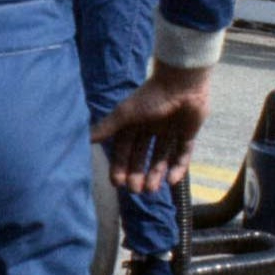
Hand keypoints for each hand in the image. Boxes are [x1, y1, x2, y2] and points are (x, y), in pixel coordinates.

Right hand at [96, 63, 211, 192]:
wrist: (182, 84)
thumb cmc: (151, 98)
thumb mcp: (125, 114)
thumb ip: (108, 127)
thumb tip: (86, 139)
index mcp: (134, 122)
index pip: (124, 148)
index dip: (120, 165)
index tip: (117, 183)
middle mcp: (150, 128)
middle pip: (142, 155)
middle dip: (137, 173)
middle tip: (135, 190)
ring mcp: (170, 131)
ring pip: (161, 156)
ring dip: (155, 173)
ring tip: (151, 190)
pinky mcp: (188, 133)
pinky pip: (182, 153)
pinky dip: (178, 167)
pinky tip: (171, 181)